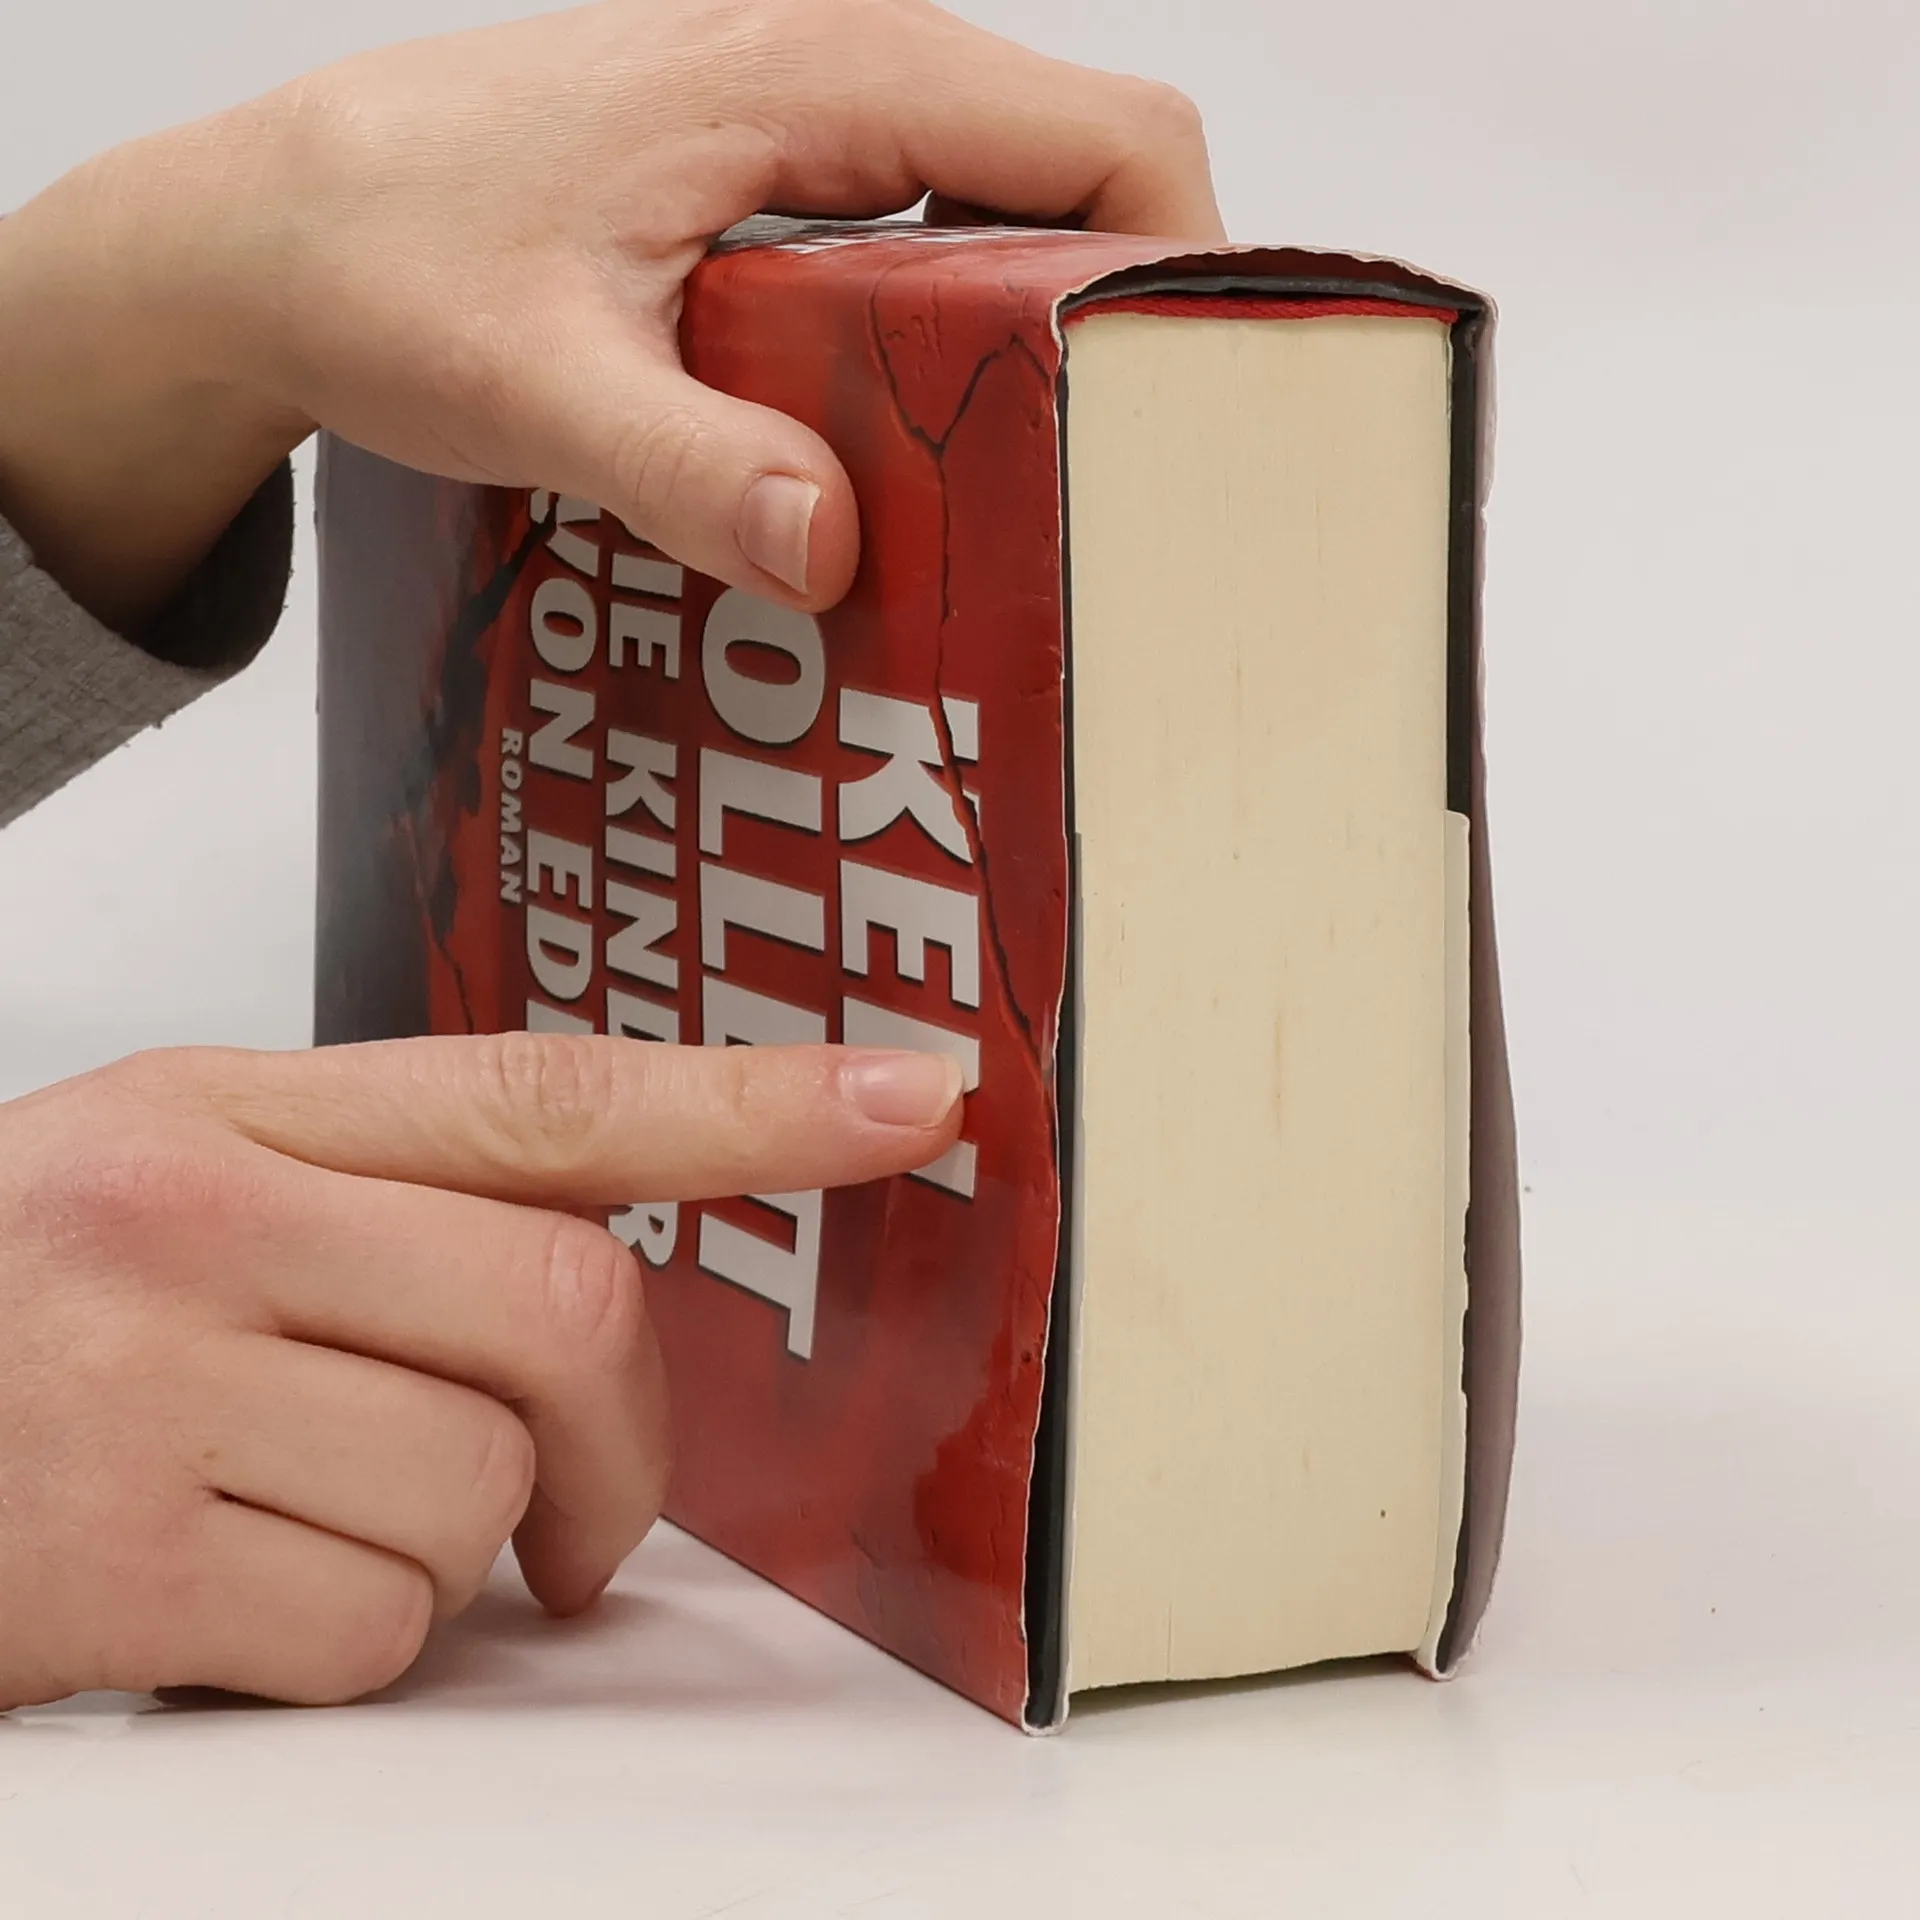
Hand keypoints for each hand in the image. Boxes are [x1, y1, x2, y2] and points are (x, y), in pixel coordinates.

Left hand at [0, 0, 1220, 631]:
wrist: (263, 230)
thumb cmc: (379, 261)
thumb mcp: (525, 381)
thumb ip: (683, 463)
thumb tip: (833, 550)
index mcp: (814, 77)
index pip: (1102, 134)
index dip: (1189, 266)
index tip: (1195, 420)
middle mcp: (834, 74)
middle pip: (1082, 172)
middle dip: (1129, 320)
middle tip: (1117, 489)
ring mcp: (804, 124)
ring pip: (1008, 205)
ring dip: (1041, 337)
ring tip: (1032, 492)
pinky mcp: (769, 182)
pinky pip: (927, 235)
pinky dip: (955, 334)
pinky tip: (912, 453)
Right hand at [0, 1033, 960, 1708]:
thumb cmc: (6, 1310)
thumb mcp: (176, 1182)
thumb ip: (394, 1203)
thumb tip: (608, 1294)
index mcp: (230, 1109)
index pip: (550, 1088)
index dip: (758, 1099)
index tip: (914, 1096)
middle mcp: (194, 1218)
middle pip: (571, 1309)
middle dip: (623, 1439)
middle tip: (588, 1507)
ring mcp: (149, 1387)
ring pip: (487, 1490)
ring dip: (459, 1550)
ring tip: (319, 1523)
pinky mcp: (113, 1564)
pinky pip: (381, 1629)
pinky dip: (359, 1645)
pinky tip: (244, 1600)